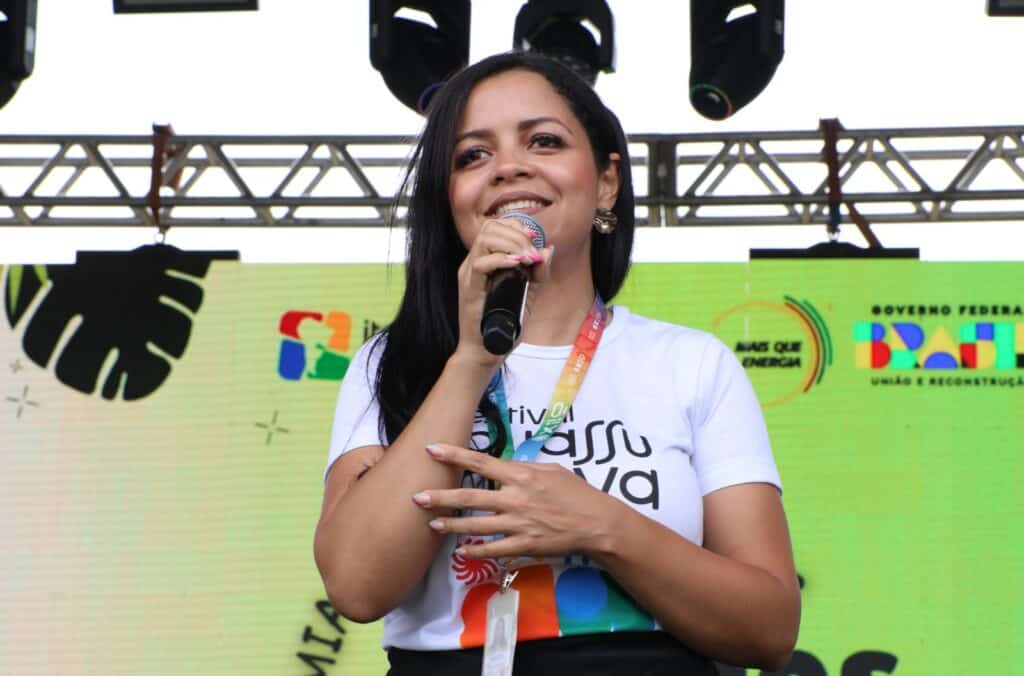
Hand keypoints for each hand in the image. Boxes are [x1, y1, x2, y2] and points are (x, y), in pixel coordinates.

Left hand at [412, 443, 616, 559]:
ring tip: (431, 524)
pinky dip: (475, 551)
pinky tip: (460, 552)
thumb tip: (504, 466)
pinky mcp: (524, 545)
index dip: (455, 455)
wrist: (596, 523)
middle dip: (441, 497)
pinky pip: (494, 549)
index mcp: (521, 475)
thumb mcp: (551, 470)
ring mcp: (518, 524)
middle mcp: (515, 498)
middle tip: (417, 497)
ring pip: (476, 525)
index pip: (481, 462)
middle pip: (470, 496)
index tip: (432, 449)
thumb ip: (523, 469)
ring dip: (451, 525)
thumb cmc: (576, 492)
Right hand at [453, 217, 553, 368]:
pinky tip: (517, 265)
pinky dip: (502, 260)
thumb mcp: (527, 295)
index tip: (533, 237)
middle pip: (490, 228)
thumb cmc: (504, 325)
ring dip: (511, 244)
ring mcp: (469, 275)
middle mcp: (473, 264)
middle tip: (532, 253)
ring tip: (527, 259)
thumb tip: (548, 250)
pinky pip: (480, 264)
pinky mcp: (469, 289)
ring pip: (484, 240)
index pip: (494, 227)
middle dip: (517, 234)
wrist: (487, 352)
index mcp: (484, 262)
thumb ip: (538, 274)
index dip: (514, 225)